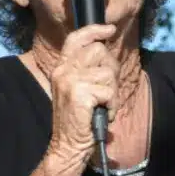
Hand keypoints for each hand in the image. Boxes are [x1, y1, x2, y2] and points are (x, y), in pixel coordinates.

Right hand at [43, 23, 119, 165]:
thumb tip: (107, 55)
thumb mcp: (79, 90)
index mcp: (62, 68)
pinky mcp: (79, 93)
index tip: (109, 29)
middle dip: (111, 69)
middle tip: (107, 91)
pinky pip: (109, 91)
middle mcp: (63, 71)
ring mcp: (70, 81)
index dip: (94, 30)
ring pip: (108, 72)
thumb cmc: (79, 120)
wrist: (67, 146)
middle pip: (99, 51)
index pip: (76, 39)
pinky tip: (103, 113)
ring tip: (102, 105)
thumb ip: (88, 71)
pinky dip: (112, 105)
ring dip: (112, 92)